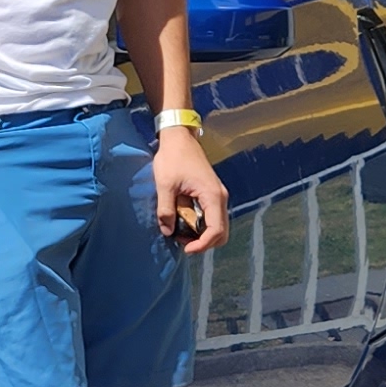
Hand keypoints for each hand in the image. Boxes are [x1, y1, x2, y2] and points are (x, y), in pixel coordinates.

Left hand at [154, 126, 228, 255]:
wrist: (178, 138)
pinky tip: (183, 221)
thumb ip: (166, 210)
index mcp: (212, 195)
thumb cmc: (173, 158)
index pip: (216, 230)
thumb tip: (167, 232)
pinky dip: (200, 225)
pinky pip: (211, 216)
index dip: (203, 244)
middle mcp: (220, 197)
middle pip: (221, 232)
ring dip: (201, 234)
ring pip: (217, 225)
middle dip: (203, 242)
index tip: (186, 248)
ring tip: (179, 232)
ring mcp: (217, 195)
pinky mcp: (211, 194)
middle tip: (182, 242)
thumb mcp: (165, 184)